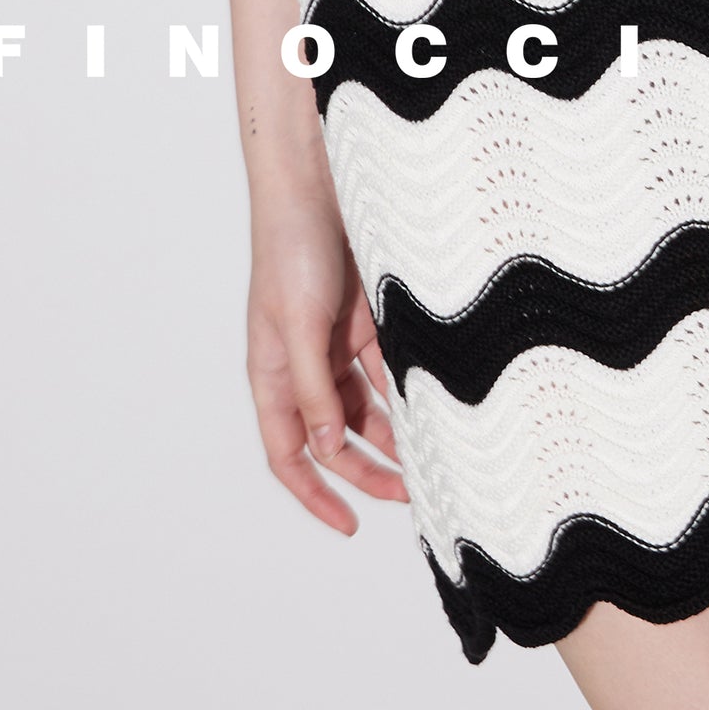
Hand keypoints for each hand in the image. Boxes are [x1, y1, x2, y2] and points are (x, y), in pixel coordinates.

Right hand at [247, 182, 407, 531]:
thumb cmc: (292, 248)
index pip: (289, 453)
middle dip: (368, 471)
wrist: (318, 183)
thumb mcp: (299, 324)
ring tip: (432, 460)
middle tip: (410, 497)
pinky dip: (408, 390)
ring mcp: (335, 343)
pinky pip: (389, 368)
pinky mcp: (366, 318)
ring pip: (367, 406)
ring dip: (394, 434)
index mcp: (272, 374)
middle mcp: (303, 366)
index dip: (315, 494)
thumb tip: (329, 447)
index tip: (349, 525)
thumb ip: (312, 387)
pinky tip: (435, 406)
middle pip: (335, 438)